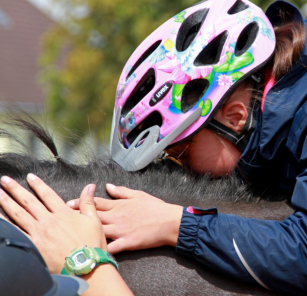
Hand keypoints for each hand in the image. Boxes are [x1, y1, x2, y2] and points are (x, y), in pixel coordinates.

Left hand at [0, 174, 105, 273]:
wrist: (85, 266)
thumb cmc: (91, 244)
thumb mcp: (94, 220)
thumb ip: (88, 202)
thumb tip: (90, 186)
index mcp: (63, 213)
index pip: (47, 194)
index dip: (38, 185)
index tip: (29, 177)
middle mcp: (49, 221)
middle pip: (29, 202)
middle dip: (16, 190)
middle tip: (5, 180)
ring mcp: (39, 234)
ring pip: (19, 215)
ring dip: (7, 203)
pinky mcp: (34, 246)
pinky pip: (17, 233)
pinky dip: (7, 225)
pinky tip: (0, 219)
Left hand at [67, 184, 182, 253]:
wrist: (169, 222)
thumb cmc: (154, 207)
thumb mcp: (138, 194)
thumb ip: (121, 191)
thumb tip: (108, 186)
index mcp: (119, 205)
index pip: (96, 203)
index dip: (81, 202)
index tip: (69, 203)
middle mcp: (116, 217)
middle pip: (92, 216)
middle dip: (77, 216)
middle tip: (62, 217)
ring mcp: (121, 230)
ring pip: (98, 230)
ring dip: (85, 231)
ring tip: (71, 233)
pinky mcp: (127, 243)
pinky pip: (111, 247)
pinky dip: (102, 249)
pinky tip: (92, 251)